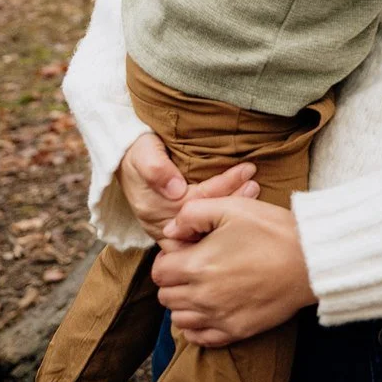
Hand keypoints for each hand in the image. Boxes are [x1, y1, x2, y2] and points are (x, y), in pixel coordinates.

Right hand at [117, 133, 259, 244]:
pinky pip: (201, 229)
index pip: (196, 200)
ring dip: (230, 210)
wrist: (125, 157)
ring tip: (253, 191)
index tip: (247, 169)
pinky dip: (222, 218)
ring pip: (204, 228)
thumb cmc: (138, 151)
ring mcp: (169, 229)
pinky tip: (242, 208)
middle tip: (255, 185)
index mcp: (153, 207)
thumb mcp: (143, 153)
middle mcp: (161, 224)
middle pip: (203, 220)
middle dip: (232, 202)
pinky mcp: (176, 229)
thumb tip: (175, 189)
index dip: (223, 186)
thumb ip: (156, 168)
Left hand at [151, 197, 314, 346]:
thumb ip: (192, 214)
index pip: (159, 271)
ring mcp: (219, 317)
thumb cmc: (273, 230)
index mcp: (196, 266)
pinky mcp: (236, 331)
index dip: (169, 258)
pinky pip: (200, 339)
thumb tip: (170, 231)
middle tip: (195, 267)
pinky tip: (209, 310)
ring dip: (184, 304)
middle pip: (166, 296)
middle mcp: (202, 297)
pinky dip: (197, 327)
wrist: (311, 261)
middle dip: (174, 280)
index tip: (186, 251)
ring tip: (203, 287)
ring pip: (179, 319)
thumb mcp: (231, 207)